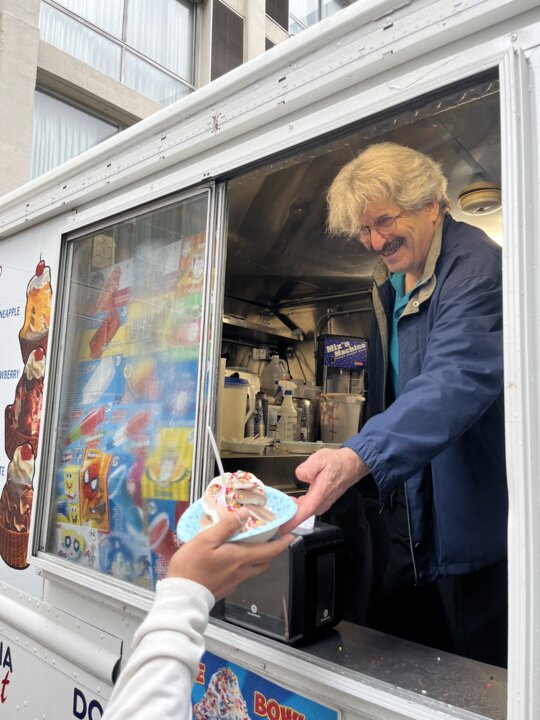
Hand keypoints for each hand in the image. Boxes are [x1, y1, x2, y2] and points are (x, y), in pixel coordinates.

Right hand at [167, 509, 293, 600]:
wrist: (181, 596)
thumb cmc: (191, 567)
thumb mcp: (206, 539)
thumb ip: (227, 526)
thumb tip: (244, 514)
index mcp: (240, 558)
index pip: (269, 551)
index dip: (282, 544)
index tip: (290, 536)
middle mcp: (241, 572)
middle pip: (264, 562)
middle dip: (271, 551)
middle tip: (270, 539)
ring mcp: (234, 582)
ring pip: (254, 570)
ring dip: (258, 559)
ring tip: (251, 546)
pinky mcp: (225, 588)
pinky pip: (241, 576)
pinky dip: (244, 567)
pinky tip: (232, 560)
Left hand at [280, 447, 368, 532]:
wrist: (350, 465)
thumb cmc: (336, 463)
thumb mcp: (321, 458)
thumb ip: (310, 467)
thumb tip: (300, 474)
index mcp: (321, 492)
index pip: (306, 510)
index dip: (294, 520)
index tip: (282, 528)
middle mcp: (322, 501)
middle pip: (303, 514)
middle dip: (288, 515)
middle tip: (273, 512)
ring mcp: (322, 503)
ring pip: (305, 512)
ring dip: (292, 511)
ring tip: (280, 505)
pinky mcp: (321, 502)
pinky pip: (307, 509)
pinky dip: (298, 508)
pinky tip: (292, 501)